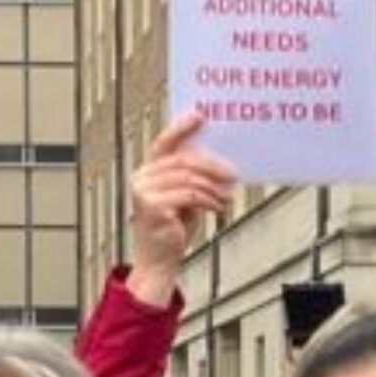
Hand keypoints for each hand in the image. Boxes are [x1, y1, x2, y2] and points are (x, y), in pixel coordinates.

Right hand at [127, 111, 237, 304]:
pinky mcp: (151, 206)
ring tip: (228, 196)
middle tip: (233, 173)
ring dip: (214, 187)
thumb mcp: (186, 195)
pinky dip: (208, 200)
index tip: (202, 115)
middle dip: (213, 165)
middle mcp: (142, 178)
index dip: (182, 127)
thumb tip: (218, 155)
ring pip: (189, 177)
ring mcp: (143, 191)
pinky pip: (189, 194)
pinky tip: (219, 207)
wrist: (160, 261)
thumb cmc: (173, 229)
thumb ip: (193, 174)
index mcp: (148, 172)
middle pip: (184, 160)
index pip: (165, 143)